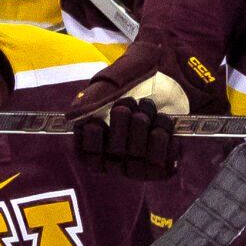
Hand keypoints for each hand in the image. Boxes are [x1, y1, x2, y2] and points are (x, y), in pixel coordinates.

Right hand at [65, 27, 226, 178]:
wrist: (173, 78)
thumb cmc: (137, 80)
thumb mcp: (113, 81)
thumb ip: (93, 96)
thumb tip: (72, 115)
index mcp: (96, 141)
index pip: (86, 155)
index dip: (93, 138)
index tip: (97, 121)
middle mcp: (115, 159)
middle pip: (114, 151)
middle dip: (123, 121)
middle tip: (130, 103)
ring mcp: (138, 166)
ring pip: (137, 155)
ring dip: (143, 124)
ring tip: (148, 107)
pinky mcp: (161, 167)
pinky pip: (160, 160)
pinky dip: (162, 135)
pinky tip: (162, 121)